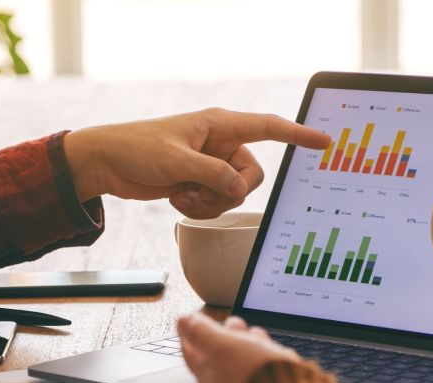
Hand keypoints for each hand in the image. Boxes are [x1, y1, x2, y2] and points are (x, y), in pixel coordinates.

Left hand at [64, 108, 330, 219]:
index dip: (298, 135)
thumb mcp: (177, 161)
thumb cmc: (137, 149)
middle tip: (198, 188)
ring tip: (180, 192)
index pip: (268, 128)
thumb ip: (213, 175)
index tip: (325, 141)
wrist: (107, 163)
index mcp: (219, 125)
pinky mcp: (199, 184)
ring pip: (233, 194)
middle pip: (251, 176)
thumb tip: (239, 190)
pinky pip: (215, 204)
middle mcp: (220, 144)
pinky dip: (198, 207)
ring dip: (209, 202)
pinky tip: (175, 198)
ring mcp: (210, 166)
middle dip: (228, 190)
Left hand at [178, 314, 299, 382]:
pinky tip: (269, 349)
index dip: (189, 332)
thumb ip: (201, 332)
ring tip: (255, 333)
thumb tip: (183, 321)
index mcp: (206, 375)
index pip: (189, 351)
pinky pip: (257, 369)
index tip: (188, 320)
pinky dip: (261, 355)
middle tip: (233, 323)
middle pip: (216, 355)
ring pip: (239, 360)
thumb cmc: (253, 374)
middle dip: (225, 334)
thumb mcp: (222, 344)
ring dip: (246, 342)